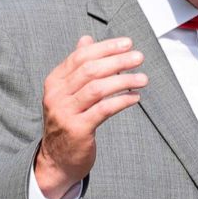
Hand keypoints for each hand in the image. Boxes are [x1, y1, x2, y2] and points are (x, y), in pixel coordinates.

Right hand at [35, 36, 146, 198]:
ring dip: (124, 80)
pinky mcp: (78, 130)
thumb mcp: (67, 92)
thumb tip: (86, 39)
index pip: (80, 57)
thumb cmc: (67, 121)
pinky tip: (135, 97)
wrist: (57, 159)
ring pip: (98, 88)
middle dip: (117, 61)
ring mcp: (65, 113)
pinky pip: (103, 110)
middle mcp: (56, 95)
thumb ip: (77, 67)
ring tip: (143, 78)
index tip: (127, 43)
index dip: (105, 48)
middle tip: (139, 57)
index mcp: (54, 82)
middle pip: (90, 70)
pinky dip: (121, 101)